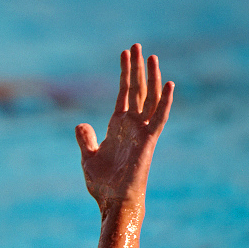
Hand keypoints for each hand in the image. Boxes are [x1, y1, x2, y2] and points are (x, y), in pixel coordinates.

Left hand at [75, 44, 172, 213]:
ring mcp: (141, 132)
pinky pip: (158, 118)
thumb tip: (80, 124)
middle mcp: (132, 125)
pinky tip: (168, 84)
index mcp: (118, 126)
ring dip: (151, 77)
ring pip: (149, 98)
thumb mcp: (89, 156)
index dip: (124, 74)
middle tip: (136, 45)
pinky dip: (164, 101)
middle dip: (136, 68)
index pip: (123, 93)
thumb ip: (86, 139)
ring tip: (151, 56)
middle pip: (136, 90)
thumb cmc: (103, 184)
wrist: (113, 202)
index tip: (124, 54)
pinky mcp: (148, 141)